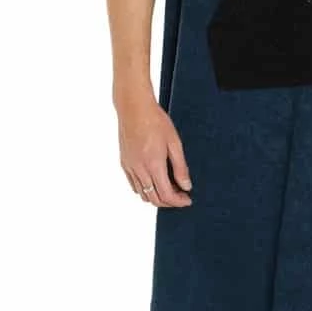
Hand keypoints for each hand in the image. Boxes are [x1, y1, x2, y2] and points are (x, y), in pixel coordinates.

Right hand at [116, 89, 192, 207]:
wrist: (134, 108)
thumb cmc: (156, 121)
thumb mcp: (174, 143)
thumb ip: (180, 167)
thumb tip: (186, 186)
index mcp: (153, 164)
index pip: (166, 195)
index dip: (178, 201)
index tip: (187, 199)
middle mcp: (139, 169)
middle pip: (154, 199)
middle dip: (169, 202)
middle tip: (181, 196)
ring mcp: (130, 167)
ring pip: (142, 194)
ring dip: (157, 197)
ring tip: (169, 188)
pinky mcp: (124, 163)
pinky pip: (134, 185)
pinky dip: (145, 189)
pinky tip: (155, 181)